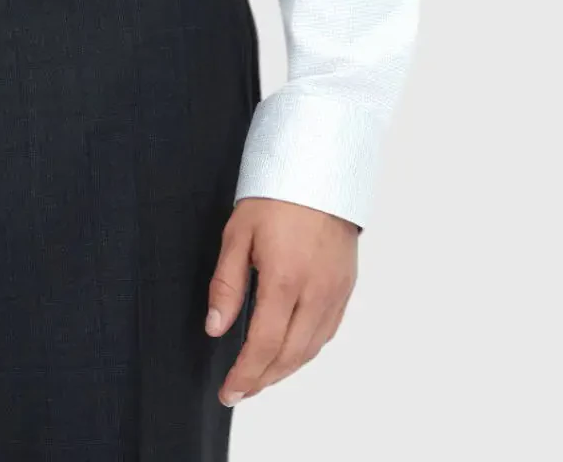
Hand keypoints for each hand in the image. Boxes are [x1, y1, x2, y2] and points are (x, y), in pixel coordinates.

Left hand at [205, 196, 358, 405]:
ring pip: (311, 349)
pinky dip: (306, 351)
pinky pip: (326, 332)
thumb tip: (216, 327)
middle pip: (290, 356)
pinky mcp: (346, 288)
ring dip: (284, 370)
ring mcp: (335, 293)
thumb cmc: (275, 197)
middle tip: (239, 391)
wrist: (320, 170)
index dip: (246, 374)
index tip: (229, 390)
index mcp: (285, 280)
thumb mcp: (237, 233)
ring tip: (259, 377)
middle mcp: (315, 293)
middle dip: (262, 379)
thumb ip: (226, 284)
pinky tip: (289, 352)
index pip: (264, 344)